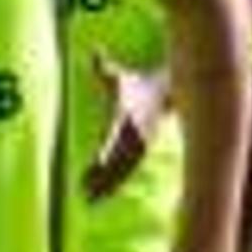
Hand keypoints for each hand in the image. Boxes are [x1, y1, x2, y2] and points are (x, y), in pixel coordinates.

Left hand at [81, 51, 167, 202]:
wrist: (166, 93)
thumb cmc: (138, 84)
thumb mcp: (120, 76)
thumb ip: (104, 68)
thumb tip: (93, 52)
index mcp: (125, 121)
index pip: (114, 137)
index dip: (107, 150)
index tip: (98, 162)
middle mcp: (133, 137)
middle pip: (116, 160)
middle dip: (102, 177)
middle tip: (85, 193)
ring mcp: (138, 146)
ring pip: (121, 170)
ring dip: (106, 185)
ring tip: (89, 199)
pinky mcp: (139, 152)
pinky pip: (125, 171)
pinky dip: (114, 183)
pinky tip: (100, 195)